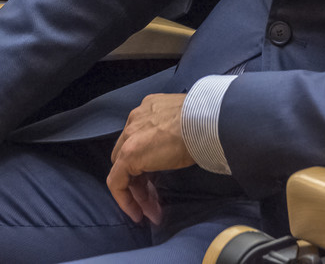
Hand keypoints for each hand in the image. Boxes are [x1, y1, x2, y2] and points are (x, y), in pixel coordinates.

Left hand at [105, 93, 195, 224]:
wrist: (207, 121)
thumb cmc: (206, 124)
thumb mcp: (185, 128)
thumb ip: (173, 138)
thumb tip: (177, 156)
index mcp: (148, 111)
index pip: (139, 142)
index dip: (146, 167)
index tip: (158, 185)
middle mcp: (135, 120)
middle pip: (128, 157)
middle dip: (140, 182)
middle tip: (155, 202)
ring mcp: (130, 136)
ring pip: (123, 170)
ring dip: (136, 194)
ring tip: (150, 213)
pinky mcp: (128, 154)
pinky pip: (117, 181)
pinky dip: (124, 199)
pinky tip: (137, 213)